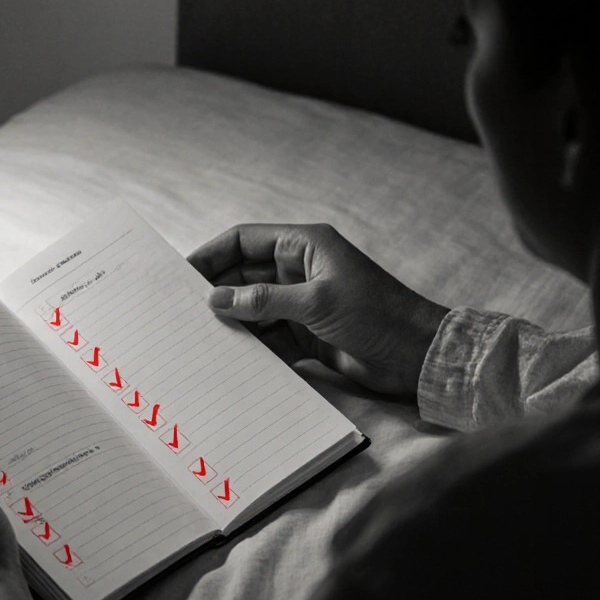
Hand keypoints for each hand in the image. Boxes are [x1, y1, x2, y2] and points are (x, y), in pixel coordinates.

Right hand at [187, 223, 449, 395]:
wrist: (418, 356)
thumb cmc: (377, 315)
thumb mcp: (316, 303)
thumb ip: (263, 300)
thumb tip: (216, 299)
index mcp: (305, 246)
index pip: (244, 240)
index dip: (211, 254)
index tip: (181, 274)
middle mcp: (300, 270)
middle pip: (244, 275)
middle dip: (217, 292)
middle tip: (183, 312)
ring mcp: (302, 304)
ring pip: (254, 308)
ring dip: (232, 323)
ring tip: (200, 339)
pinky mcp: (307, 335)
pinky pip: (269, 336)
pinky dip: (252, 346)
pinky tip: (231, 359)